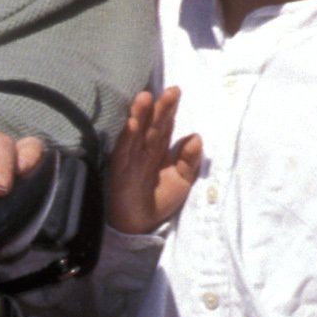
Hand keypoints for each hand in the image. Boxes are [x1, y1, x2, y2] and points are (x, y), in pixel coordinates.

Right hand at [105, 86, 202, 234]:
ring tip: (145, 97)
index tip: (175, 91)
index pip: (164, 126)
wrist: (140, 225)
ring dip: (140, 115)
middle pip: (152, 125)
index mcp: (158, 149)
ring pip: (137, 133)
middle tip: (170, 91)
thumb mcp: (182, 180)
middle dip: (160, 108)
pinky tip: (131, 123)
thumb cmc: (159, 200)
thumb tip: (196, 136)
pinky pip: (124, 151)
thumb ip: (189, 160)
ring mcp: (130, 157)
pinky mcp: (120, 169)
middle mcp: (144, 149)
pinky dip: (127, 137)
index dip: (170, 110)